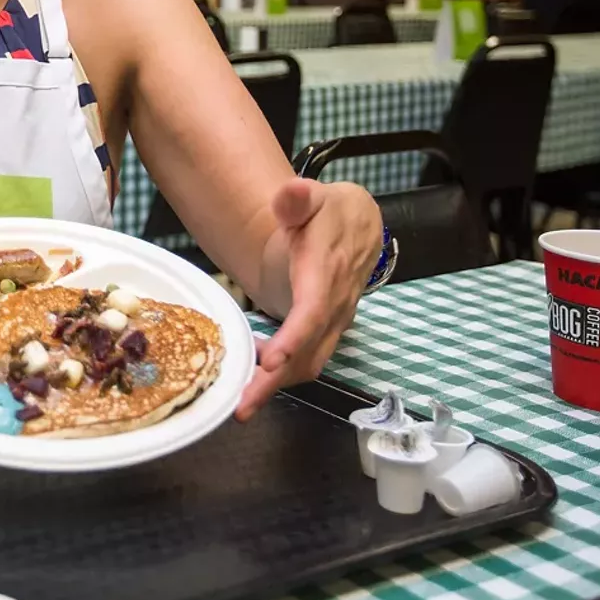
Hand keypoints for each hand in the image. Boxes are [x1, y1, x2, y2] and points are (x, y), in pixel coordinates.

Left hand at [236, 178, 380, 420]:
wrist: (359, 223)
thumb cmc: (329, 212)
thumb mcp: (313, 197)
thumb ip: (299, 199)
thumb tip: (291, 193)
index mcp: (328, 272)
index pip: (314, 311)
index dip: (294, 338)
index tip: (271, 362)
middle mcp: (335, 305)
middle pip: (309, 351)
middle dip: (276, 381)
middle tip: (242, 406)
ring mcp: (334, 322)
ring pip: (309, 363)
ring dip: (277, 385)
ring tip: (240, 399)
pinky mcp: (328, 331)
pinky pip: (308, 360)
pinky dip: (282, 374)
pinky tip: (252, 374)